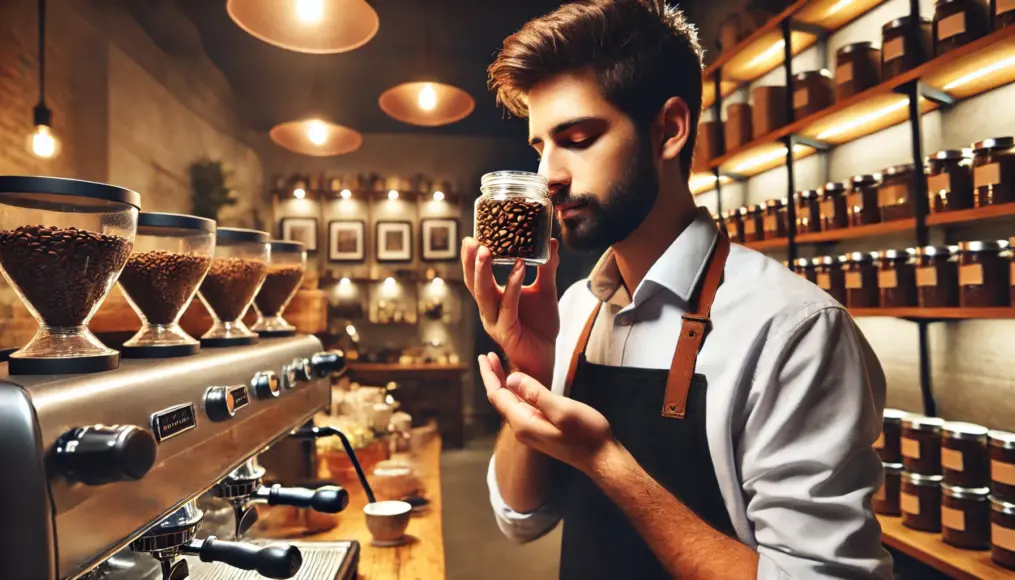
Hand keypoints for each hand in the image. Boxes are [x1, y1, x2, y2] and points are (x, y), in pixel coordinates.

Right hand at [462, 237, 559, 382]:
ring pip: (484, 295)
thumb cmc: (540, 326)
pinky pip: (507, 306)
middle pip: (473, 283)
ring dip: (483, 271)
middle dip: (471, 261)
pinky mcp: (506, 331)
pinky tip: (519, 268)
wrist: (545, 356)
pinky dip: (513, 286)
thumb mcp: (545, 291)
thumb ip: (546, 269)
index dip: (471, 258)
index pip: (476, 276)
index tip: (471, 236)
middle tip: (472, 240)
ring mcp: (495, 321)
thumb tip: (551, 242)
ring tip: (486, 251)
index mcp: (493, 299)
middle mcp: (489, 309)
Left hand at [478, 352, 616, 474]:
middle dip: (493, 377)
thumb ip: (536, 394)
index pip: (497, 395)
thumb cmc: (587, 434)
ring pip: (510, 403)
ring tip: (499, 366)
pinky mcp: (540, 429)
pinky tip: (519, 384)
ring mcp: (531, 430)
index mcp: (523, 423)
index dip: (489, 375)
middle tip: (488, 356)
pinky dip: (516, 391)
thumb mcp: (562, 410)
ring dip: (503, 383)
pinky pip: (521, 407)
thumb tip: (512, 378)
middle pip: (500, 399)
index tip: (484, 356)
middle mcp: (522, 428)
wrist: (601, 458)